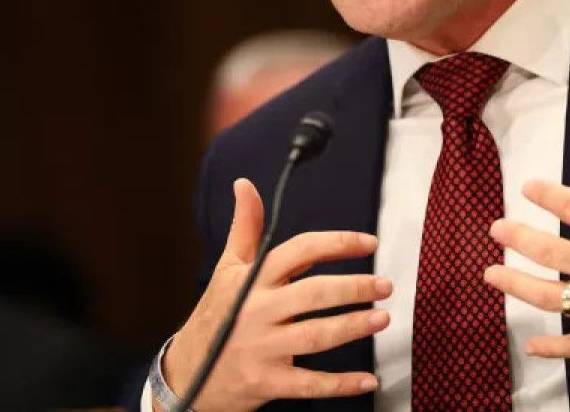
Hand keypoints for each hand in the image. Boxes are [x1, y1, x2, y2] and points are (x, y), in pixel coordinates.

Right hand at [162, 179, 391, 411]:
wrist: (185, 375)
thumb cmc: (214, 316)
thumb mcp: (227, 269)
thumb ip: (245, 227)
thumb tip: (245, 185)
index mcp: (251, 280)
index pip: (298, 251)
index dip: (337, 243)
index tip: (368, 243)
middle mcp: (256, 311)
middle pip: (313, 293)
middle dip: (354, 287)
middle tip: (384, 285)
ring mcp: (261, 348)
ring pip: (315, 335)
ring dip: (353, 326)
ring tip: (382, 318)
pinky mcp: (266, 382)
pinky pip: (309, 383)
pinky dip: (341, 383)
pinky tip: (368, 379)